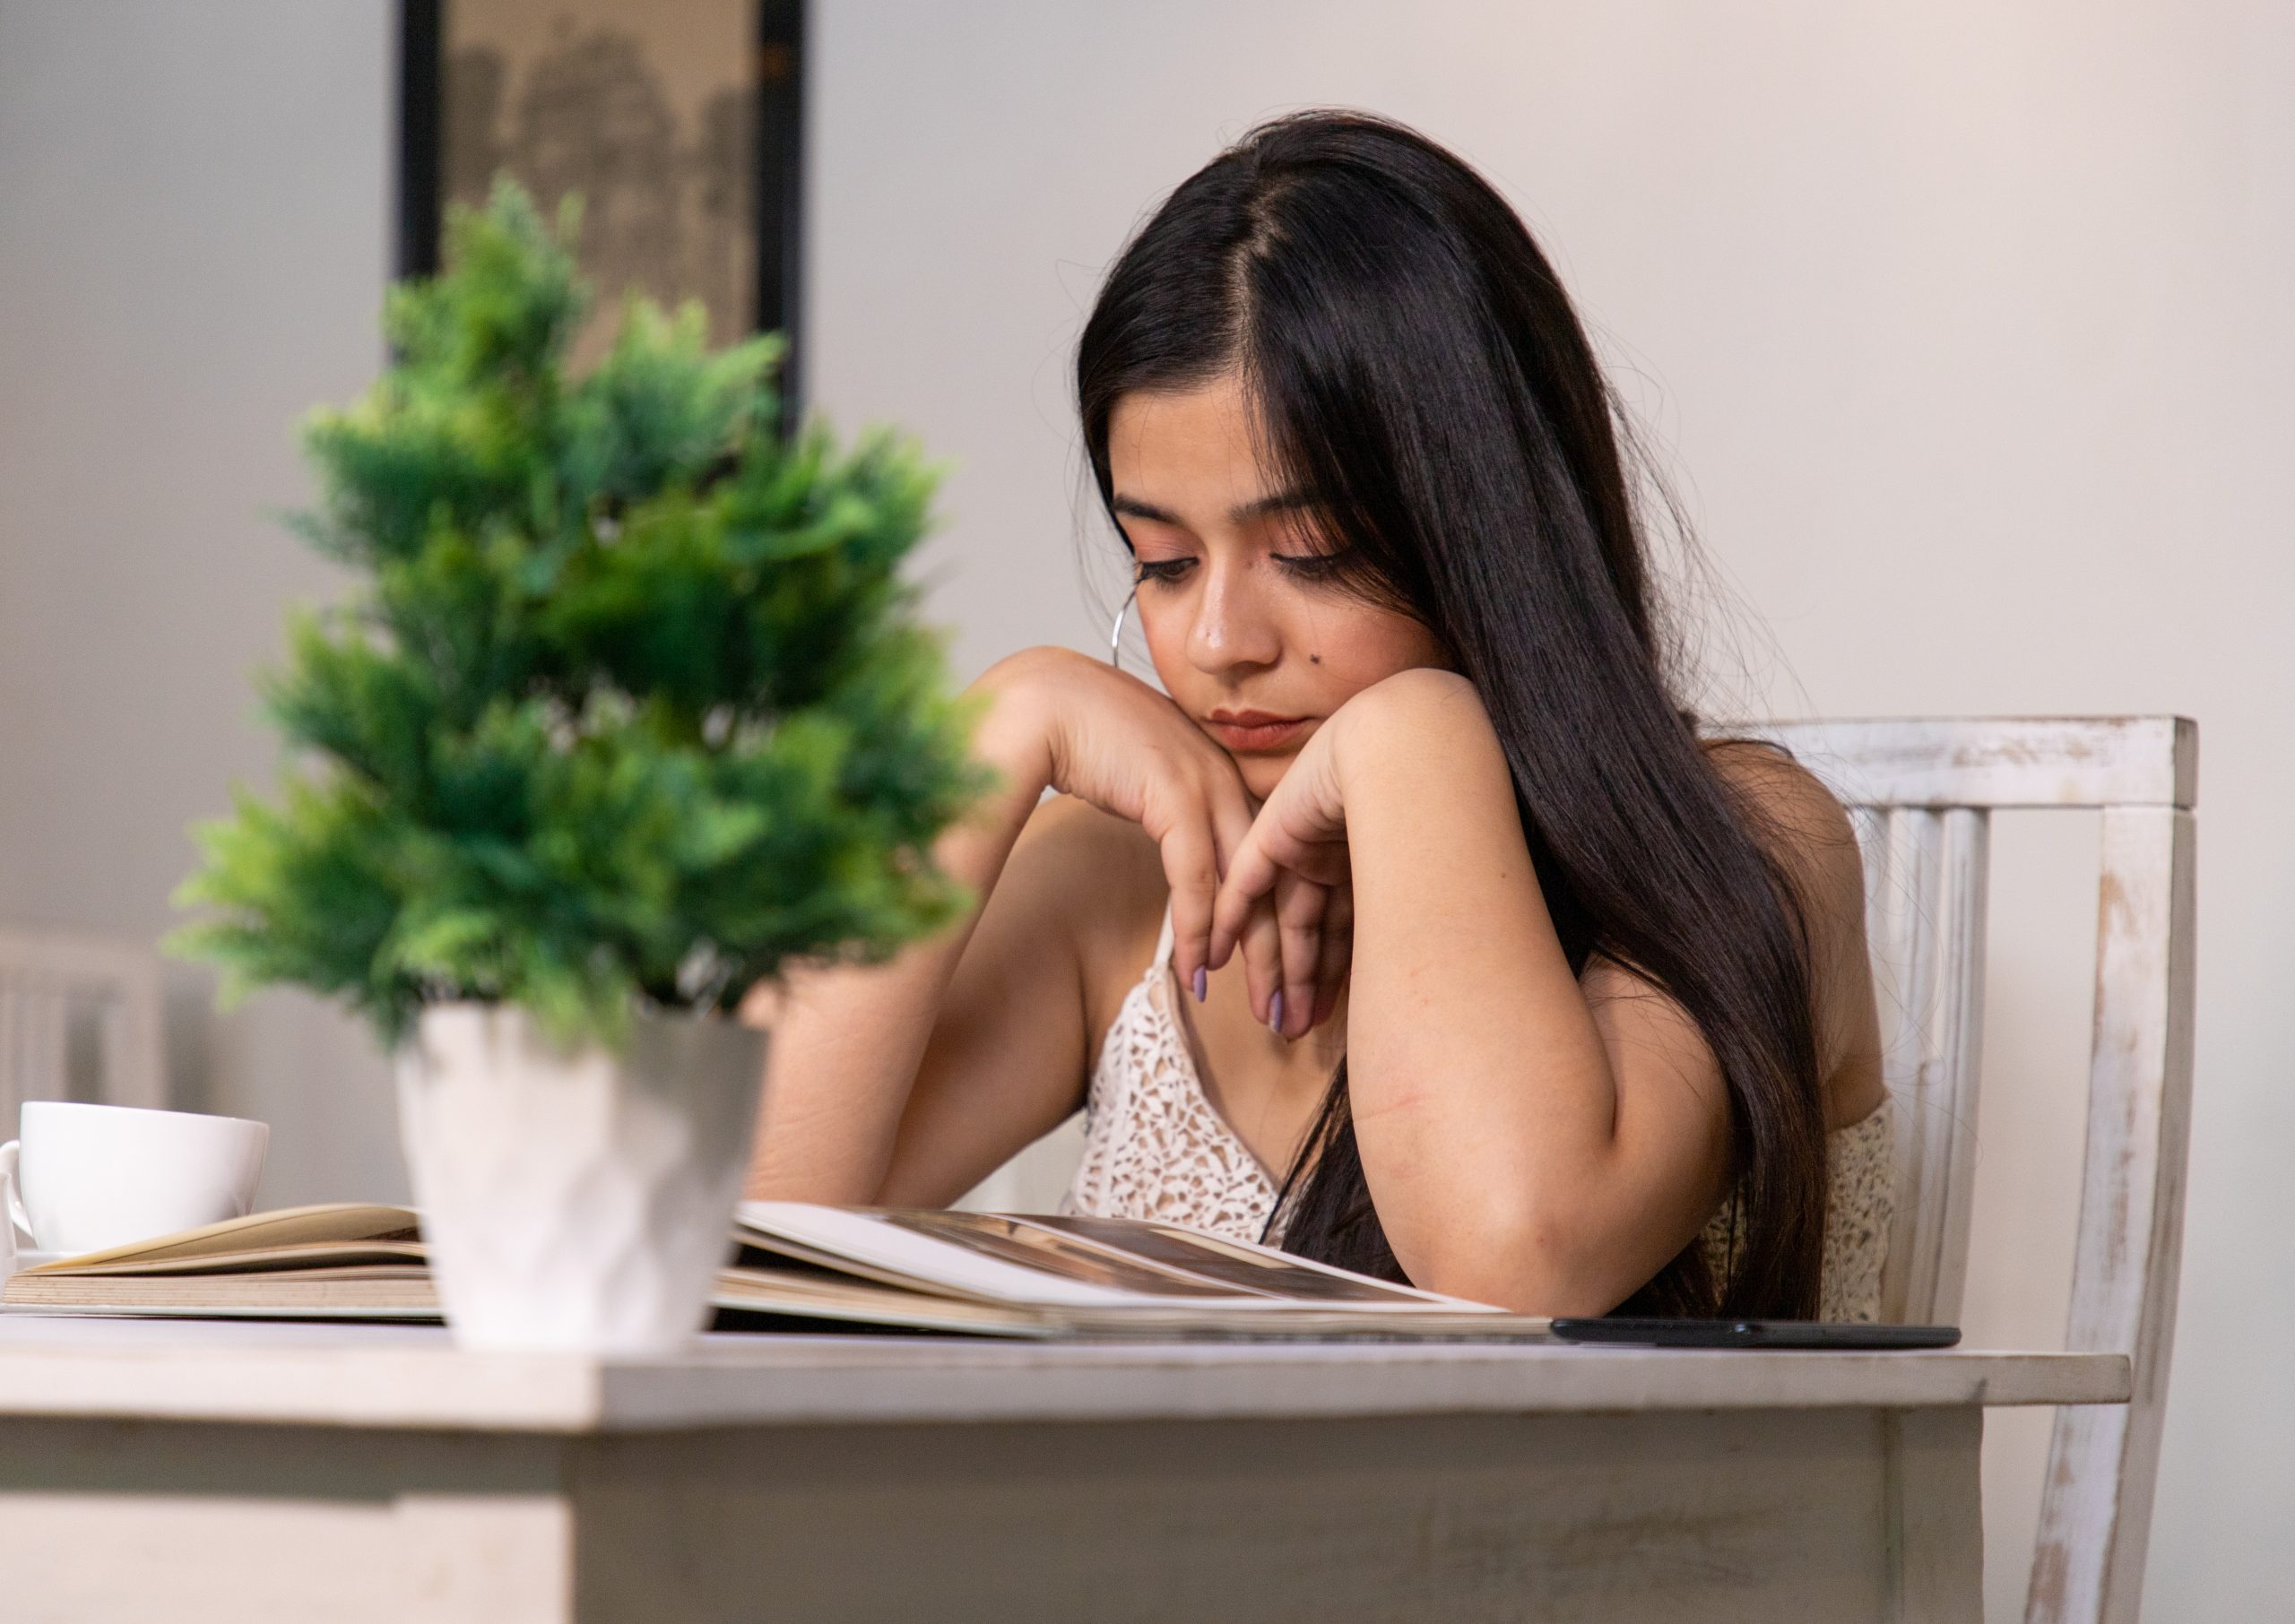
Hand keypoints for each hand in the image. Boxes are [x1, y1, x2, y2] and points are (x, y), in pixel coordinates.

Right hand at [972, 647, 1293, 1012]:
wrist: (1041, 700)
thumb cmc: (1085, 739)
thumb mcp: (1148, 782)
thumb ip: (1176, 815)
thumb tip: (1188, 859)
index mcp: (1229, 773)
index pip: (1278, 858)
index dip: (1288, 919)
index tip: (1292, 974)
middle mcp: (1230, 777)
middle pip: (1280, 876)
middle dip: (1291, 951)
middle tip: (1297, 1011)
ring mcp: (1207, 782)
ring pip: (1248, 884)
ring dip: (1252, 954)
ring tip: (1262, 1006)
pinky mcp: (1175, 795)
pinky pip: (1199, 879)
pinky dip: (1199, 930)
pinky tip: (1198, 970)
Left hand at [1207, 668, 1479, 1037]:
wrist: (1409, 753)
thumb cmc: (1441, 815)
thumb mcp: (1422, 884)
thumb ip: (1414, 928)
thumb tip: (1455, 985)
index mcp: (1375, 867)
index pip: (1349, 932)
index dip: (1338, 978)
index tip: (1328, 1021)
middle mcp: (1339, 857)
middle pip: (1315, 933)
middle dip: (1305, 984)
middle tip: (1292, 1031)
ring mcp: (1306, 843)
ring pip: (1283, 919)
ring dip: (1274, 969)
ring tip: (1268, 1016)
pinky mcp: (1275, 832)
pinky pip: (1246, 885)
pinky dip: (1228, 919)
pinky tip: (1213, 953)